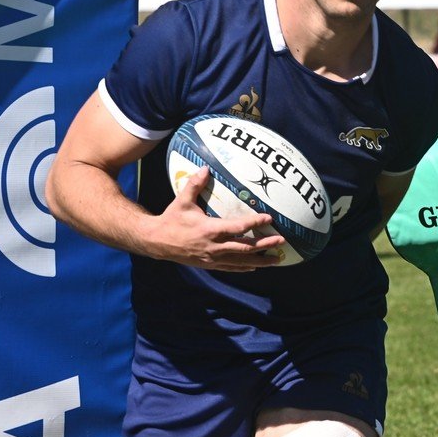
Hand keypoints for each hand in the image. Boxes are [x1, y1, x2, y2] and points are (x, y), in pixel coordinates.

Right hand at [147, 167, 286, 271]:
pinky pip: (230, 268)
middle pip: (245, 247)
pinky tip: (256, 266)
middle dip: (265, 245)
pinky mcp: (208, 265)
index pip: (237, 227)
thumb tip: (205, 168)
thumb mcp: (182, 201)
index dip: (254, 223)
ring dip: (260, 260)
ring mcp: (212, 258)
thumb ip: (194, 184)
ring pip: (241, 261)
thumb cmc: (171, 220)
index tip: (269, 218)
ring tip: (277, 259)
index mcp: (210, 229)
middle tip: (282, 241)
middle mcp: (214, 246)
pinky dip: (244, 267)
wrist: (155, 242)